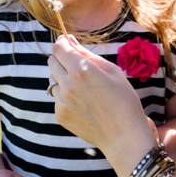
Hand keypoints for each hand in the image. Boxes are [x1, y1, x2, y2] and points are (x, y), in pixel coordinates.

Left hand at [49, 36, 152, 158]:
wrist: (124, 135)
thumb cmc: (124, 100)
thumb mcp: (112, 71)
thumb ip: (87, 54)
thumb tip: (69, 41)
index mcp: (81, 70)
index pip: (59, 48)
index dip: (62, 43)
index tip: (67, 44)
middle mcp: (67, 84)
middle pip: (52, 62)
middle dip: (62, 60)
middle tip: (78, 67)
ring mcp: (61, 101)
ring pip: (53, 81)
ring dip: (63, 80)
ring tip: (84, 90)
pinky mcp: (60, 115)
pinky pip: (57, 99)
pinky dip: (66, 97)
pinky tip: (84, 105)